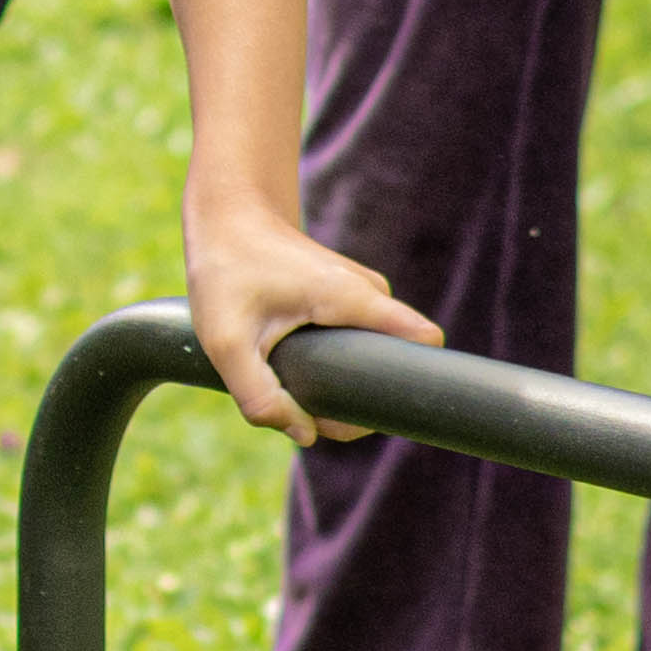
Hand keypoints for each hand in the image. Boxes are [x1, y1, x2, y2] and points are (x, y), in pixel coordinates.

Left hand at [182, 199, 439, 445]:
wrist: (226, 216)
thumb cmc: (226, 270)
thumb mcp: (227, 341)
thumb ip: (259, 397)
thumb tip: (307, 435)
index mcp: (353, 297)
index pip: (424, 343)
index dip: (407, 387)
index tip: (359, 407)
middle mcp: (369, 294)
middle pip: (396, 363)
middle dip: (359, 398)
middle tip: (307, 403)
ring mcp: (362, 295)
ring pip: (374, 357)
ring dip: (341, 382)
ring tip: (294, 379)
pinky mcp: (348, 301)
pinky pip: (360, 345)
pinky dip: (335, 365)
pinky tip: (298, 366)